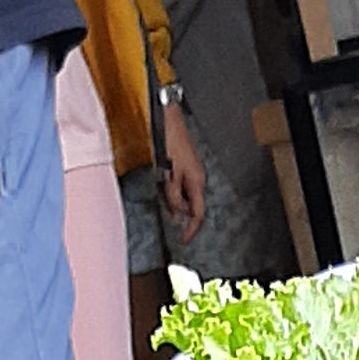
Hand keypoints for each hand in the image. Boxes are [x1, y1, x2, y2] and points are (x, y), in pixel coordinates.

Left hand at [159, 103, 207, 248]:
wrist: (168, 118)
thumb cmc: (169, 143)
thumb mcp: (169, 175)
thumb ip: (173, 197)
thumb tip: (176, 215)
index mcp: (197, 182)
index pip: (198, 214)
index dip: (191, 230)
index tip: (183, 240)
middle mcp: (197, 179)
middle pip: (190, 205)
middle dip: (177, 211)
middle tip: (164, 208)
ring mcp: (191, 172)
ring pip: (183, 195)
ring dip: (171, 198)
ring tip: (160, 187)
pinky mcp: (184, 165)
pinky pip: (179, 184)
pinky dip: (170, 188)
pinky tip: (161, 180)